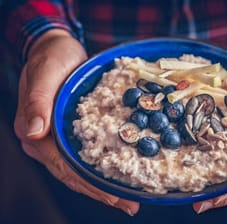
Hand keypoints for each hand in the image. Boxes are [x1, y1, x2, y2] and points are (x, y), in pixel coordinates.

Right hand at [14, 29, 138, 215]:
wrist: (59, 49)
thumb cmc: (51, 58)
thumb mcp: (45, 73)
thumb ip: (37, 101)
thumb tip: (33, 133)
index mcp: (35, 133)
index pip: (63, 166)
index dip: (88, 184)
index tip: (113, 197)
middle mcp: (46, 142)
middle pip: (74, 174)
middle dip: (101, 192)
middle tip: (129, 205)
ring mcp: (60, 139)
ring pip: (82, 169)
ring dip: (104, 185)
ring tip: (128, 199)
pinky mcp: (73, 132)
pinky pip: (88, 155)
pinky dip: (104, 167)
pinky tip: (119, 175)